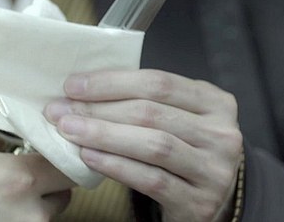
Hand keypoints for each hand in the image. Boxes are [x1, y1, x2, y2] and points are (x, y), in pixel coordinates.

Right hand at [0, 113, 75, 221]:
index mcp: (20, 179)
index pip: (69, 162)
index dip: (64, 149)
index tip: (54, 140)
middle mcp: (30, 213)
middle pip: (64, 191)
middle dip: (55, 175)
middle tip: (37, 161)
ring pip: (49, 212)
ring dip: (41, 197)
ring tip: (15, 184)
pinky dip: (24, 211)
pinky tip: (3, 200)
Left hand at [44, 70, 242, 221]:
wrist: (209, 201)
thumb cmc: (184, 150)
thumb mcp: (178, 117)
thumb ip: (146, 100)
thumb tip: (82, 88)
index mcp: (216, 102)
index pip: (159, 83)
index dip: (112, 82)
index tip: (73, 85)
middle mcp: (223, 134)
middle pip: (152, 113)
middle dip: (99, 109)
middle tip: (61, 110)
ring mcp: (214, 170)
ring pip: (153, 145)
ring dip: (103, 135)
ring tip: (69, 131)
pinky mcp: (199, 202)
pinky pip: (151, 180)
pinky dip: (116, 166)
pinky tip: (89, 157)